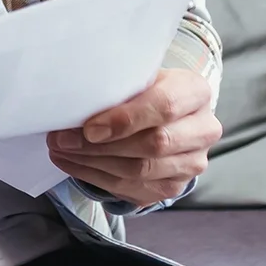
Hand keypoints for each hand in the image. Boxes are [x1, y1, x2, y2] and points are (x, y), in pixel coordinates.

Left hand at [48, 68, 220, 208]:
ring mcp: (192, 163)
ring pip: (142, 170)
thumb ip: (117, 85)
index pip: (165, 107)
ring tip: (62, 151)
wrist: (167, 114)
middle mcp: (203, 130)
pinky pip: (134, 189)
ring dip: (94, 163)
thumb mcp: (137, 76)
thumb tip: (74, 100)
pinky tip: (74, 164)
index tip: (89, 128)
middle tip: (62, 139)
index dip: (125, 120)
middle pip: (154, 144)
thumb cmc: (145, 90)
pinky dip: (98, 178)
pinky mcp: (175, 187)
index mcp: (196, 93)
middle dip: (101, 145)